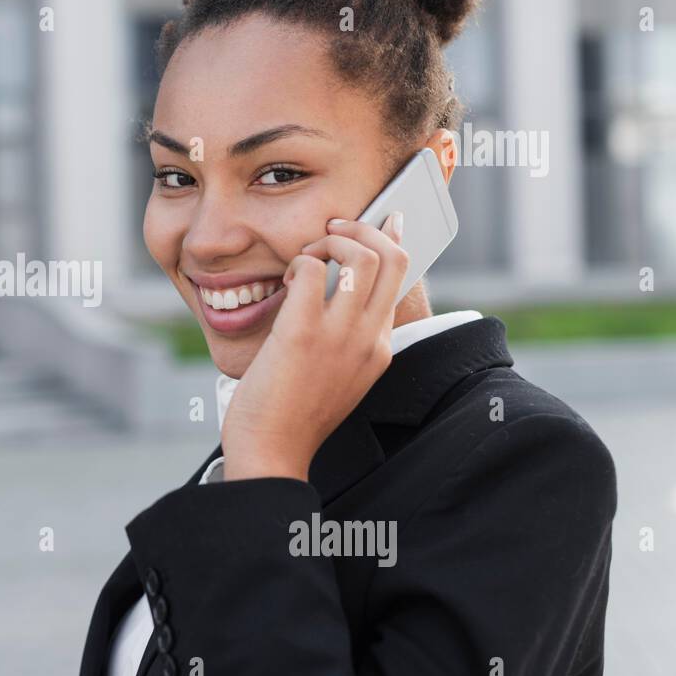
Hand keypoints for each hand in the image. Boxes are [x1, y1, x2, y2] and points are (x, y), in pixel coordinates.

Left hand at [220, 211, 407, 480]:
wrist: (272, 454)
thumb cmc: (292, 417)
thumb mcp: (336, 377)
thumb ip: (344, 340)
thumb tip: (330, 294)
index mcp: (380, 349)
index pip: (402, 278)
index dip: (390, 240)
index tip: (380, 220)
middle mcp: (369, 339)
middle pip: (394, 258)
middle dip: (364, 229)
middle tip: (334, 227)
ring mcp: (340, 336)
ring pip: (361, 257)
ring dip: (331, 239)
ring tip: (308, 251)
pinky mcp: (303, 334)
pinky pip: (310, 270)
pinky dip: (298, 261)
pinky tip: (284, 279)